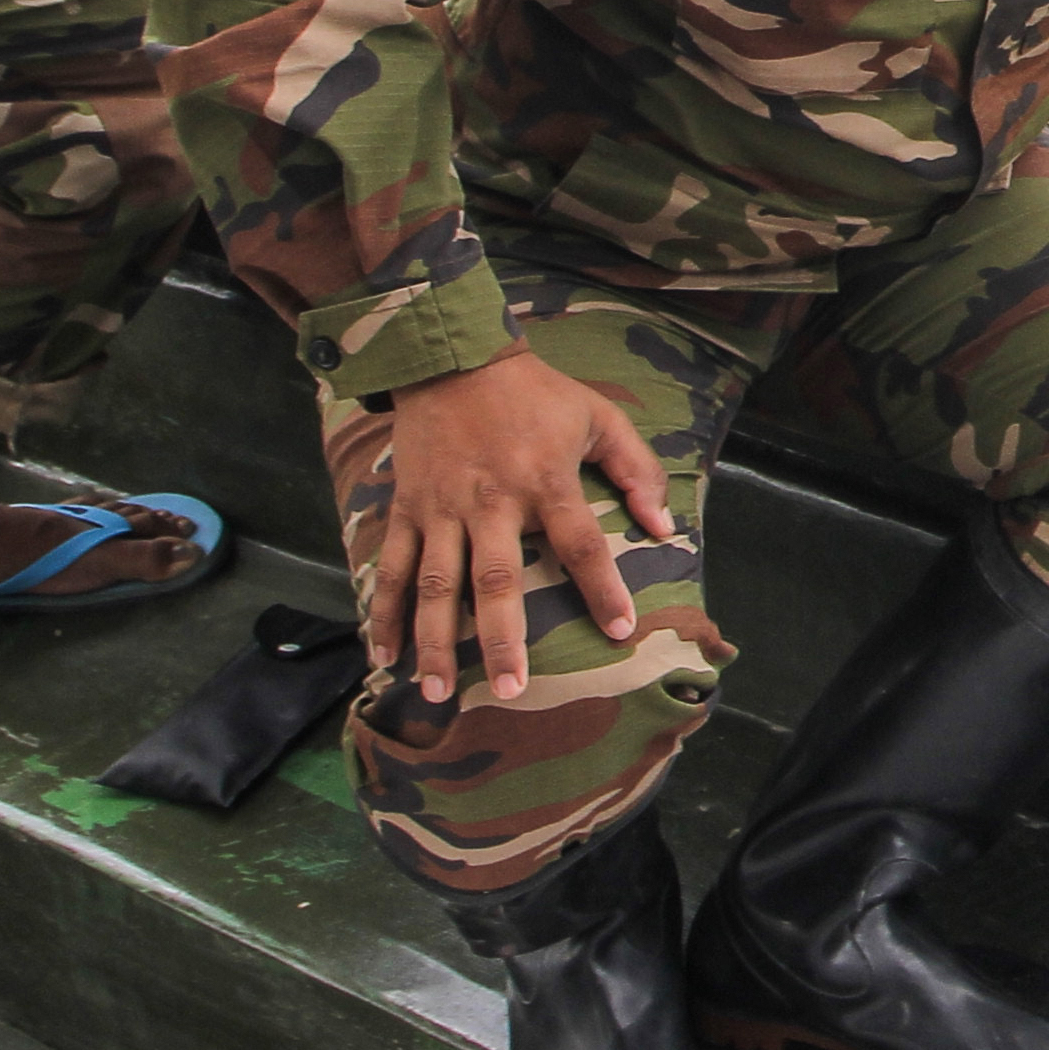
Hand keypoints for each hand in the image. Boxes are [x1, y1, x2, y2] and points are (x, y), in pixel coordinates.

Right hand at [360, 350, 680, 710]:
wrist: (453, 357)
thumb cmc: (536, 394)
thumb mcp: (599, 416)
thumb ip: (637, 470)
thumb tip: (664, 526)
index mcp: (545, 479)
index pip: (581, 542)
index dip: (602, 587)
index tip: (620, 630)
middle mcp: (491, 500)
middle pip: (497, 578)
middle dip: (503, 637)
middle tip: (511, 689)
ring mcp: (442, 507)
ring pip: (435, 584)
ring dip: (436, 640)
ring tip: (438, 691)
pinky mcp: (406, 507)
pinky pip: (392, 566)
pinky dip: (384, 611)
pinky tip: (385, 655)